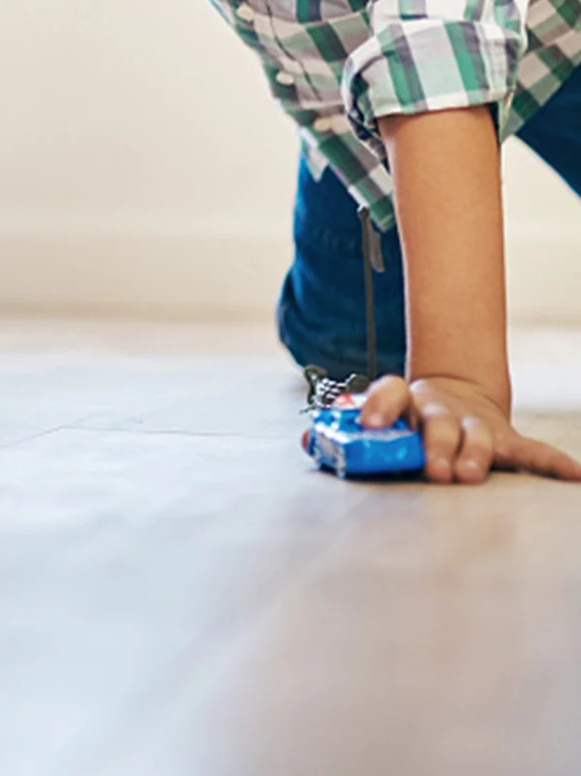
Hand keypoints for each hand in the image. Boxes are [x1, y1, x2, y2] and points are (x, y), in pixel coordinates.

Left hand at [360, 373, 580, 483]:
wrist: (452, 394)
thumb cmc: (411, 421)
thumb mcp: (383, 422)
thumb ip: (354, 430)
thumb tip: (314, 438)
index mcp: (406, 404)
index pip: (391, 392)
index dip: (378, 405)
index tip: (368, 423)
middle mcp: (440, 410)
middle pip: (437, 422)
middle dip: (435, 446)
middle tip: (434, 469)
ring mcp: (474, 424)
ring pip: (476, 435)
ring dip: (474, 454)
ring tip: (470, 474)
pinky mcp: (504, 439)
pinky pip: (531, 452)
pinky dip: (552, 462)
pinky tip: (574, 475)